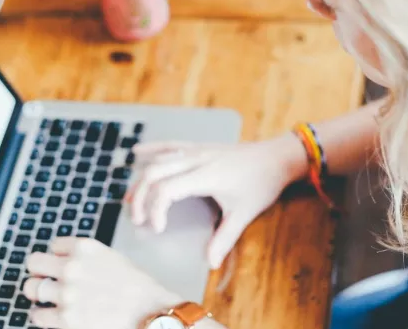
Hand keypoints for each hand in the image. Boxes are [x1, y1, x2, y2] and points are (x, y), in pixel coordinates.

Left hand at [23, 237, 180, 328]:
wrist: (150, 312)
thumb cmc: (136, 287)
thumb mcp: (111, 258)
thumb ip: (86, 257)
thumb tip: (64, 261)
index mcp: (84, 248)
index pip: (53, 245)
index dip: (58, 256)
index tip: (62, 264)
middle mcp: (72, 267)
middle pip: (34, 262)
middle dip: (40, 271)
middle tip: (46, 279)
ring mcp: (66, 293)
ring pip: (31, 288)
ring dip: (40, 293)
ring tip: (49, 298)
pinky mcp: (65, 318)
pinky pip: (37, 314)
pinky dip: (43, 315)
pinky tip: (53, 315)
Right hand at [126, 133, 307, 268]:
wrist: (278, 157)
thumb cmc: (262, 183)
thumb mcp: (244, 213)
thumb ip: (225, 238)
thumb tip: (210, 263)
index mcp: (205, 175)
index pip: (166, 190)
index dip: (155, 210)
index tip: (158, 230)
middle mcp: (196, 159)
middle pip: (154, 174)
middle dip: (141, 198)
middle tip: (139, 221)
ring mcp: (197, 150)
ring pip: (158, 160)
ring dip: (141, 180)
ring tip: (130, 199)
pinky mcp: (200, 146)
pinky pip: (170, 145)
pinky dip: (152, 149)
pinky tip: (137, 153)